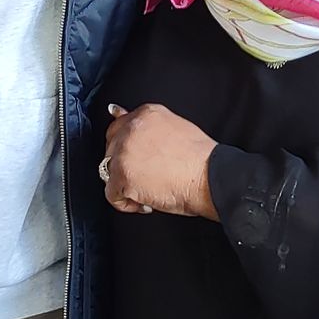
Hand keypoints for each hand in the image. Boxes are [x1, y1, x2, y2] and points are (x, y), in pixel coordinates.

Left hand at [101, 102, 216, 218]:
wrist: (210, 176)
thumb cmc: (200, 159)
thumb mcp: (175, 129)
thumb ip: (149, 127)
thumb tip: (120, 114)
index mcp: (146, 114)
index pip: (119, 127)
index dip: (125, 150)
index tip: (135, 161)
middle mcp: (131, 128)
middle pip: (110, 149)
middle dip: (124, 166)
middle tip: (146, 177)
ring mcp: (124, 151)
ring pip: (108, 171)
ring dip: (125, 184)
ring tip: (150, 190)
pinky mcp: (122, 175)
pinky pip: (112, 195)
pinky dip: (127, 204)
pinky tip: (146, 202)